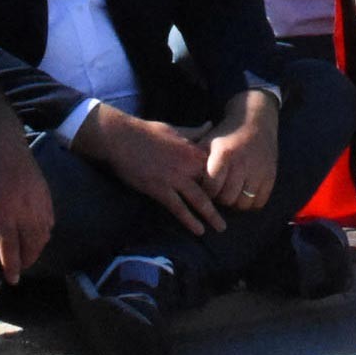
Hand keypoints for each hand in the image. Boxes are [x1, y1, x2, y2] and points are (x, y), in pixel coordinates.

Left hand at [0, 120, 52, 282]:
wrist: (1, 138)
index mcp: (3, 211)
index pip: (9, 246)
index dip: (11, 265)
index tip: (12, 279)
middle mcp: (24, 209)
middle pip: (31, 244)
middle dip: (27, 260)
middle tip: (19, 268)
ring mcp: (37, 200)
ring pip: (43, 233)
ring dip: (38, 247)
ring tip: (29, 253)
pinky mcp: (45, 191)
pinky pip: (50, 218)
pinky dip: (45, 230)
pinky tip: (38, 232)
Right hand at [85, 106, 225, 234]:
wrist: (121, 137)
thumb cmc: (146, 131)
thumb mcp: (175, 128)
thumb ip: (195, 131)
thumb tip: (210, 124)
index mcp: (193, 149)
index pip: (216, 168)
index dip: (224, 180)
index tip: (230, 190)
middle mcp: (188, 164)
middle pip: (212, 186)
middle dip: (223, 200)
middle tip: (234, 213)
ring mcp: (174, 178)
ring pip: (199, 200)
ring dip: (211, 215)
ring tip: (221, 227)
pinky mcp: (160, 188)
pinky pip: (178, 208)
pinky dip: (189, 220)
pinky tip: (198, 230)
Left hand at [198, 91, 281, 216]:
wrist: (255, 118)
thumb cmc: (225, 133)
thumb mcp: (208, 141)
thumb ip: (195, 160)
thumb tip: (184, 182)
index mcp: (224, 154)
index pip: (211, 188)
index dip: (206, 192)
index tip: (205, 187)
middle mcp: (242, 163)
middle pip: (227, 199)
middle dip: (220, 199)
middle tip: (217, 192)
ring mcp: (258, 170)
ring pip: (243, 203)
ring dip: (235, 203)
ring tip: (230, 194)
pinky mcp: (270, 175)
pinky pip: (259, 201)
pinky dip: (251, 202)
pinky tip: (244, 194)